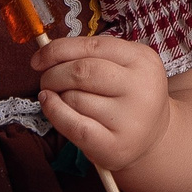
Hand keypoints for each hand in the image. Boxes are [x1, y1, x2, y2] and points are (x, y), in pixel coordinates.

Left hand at [33, 33, 171, 172]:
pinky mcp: (115, 145)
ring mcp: (130, 119)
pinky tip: (50, 105)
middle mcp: (141, 88)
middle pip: (82, 72)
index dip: (58, 50)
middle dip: (53, 74)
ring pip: (75, 98)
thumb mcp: (123, 67)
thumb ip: (90, 56)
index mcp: (143, 60)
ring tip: (63, 98)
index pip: (92, 46)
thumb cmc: (127, 96)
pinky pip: (73, 125)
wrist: (153, 137)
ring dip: (58, 96)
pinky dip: (54, 112)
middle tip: (46, 80)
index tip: (39, 59)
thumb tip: (44, 56)